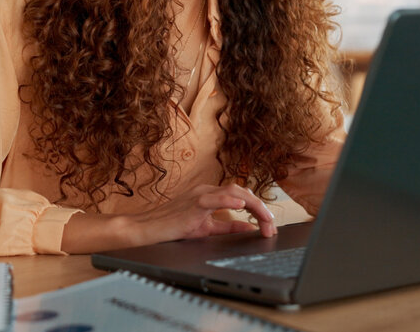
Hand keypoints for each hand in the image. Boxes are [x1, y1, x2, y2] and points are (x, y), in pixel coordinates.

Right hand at [130, 183, 276, 244]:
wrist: (148, 229)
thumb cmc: (172, 226)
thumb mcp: (206, 228)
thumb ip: (227, 226)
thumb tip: (248, 227)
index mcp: (211, 195)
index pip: (241, 196)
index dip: (258, 209)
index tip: (268, 225)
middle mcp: (207, 190)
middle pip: (242, 191)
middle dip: (260, 208)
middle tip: (271, 225)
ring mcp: (200, 194)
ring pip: (233, 192)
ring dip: (253, 205)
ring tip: (265, 217)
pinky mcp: (193, 203)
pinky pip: (214, 198)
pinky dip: (229, 200)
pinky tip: (241, 205)